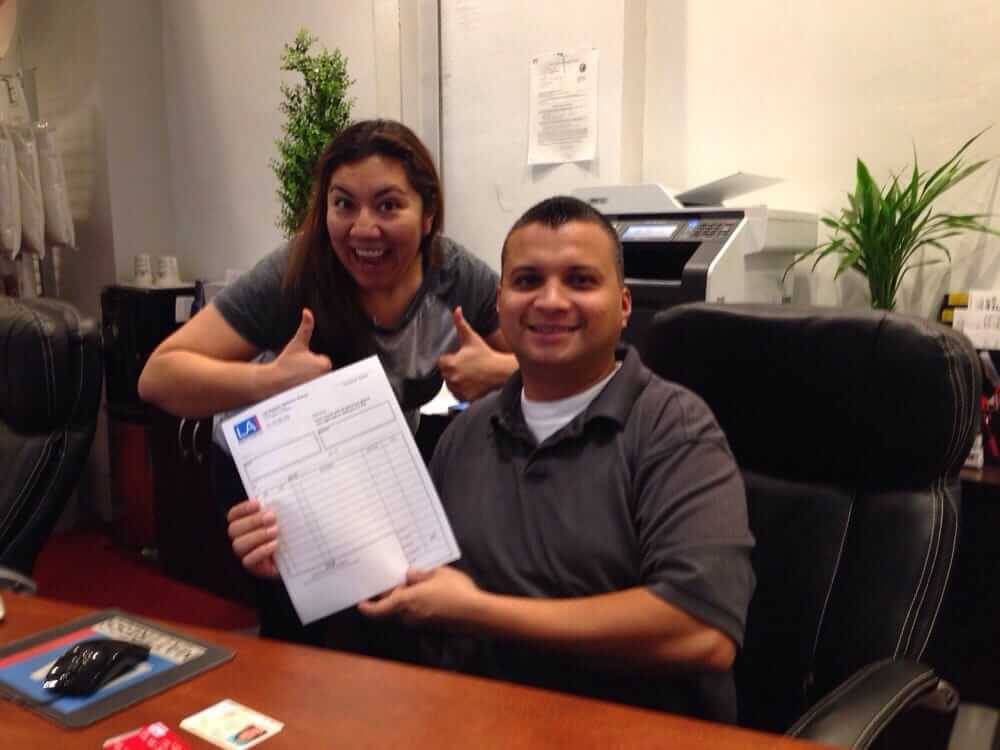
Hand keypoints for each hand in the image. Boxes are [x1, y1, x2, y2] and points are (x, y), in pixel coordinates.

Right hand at [226, 498, 279, 578]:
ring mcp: (244, 554)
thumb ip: (275, 511)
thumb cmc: (286, 535)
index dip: (242, 508)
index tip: (258, 503)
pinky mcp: (253, 567)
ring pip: (238, 545)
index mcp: (243, 524)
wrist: (296, 557)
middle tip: (271, 517)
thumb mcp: (281, 521)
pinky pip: (248, 560)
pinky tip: (274, 544)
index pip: (233, 515)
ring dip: (257, 535)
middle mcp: (240, 538)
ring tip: (275, 531)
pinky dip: (261, 551)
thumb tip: (277, 499)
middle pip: (234, 529)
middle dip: (252, 521)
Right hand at [271, 308, 332, 389]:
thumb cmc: (284, 362)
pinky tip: (299, 388)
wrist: (272, 381)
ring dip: (310, 380)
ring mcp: (320, 389)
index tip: (301, 363)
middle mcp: (325, 378)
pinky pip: (317, 392)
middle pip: (322, 371)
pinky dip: (311, 391)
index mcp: (324, 364)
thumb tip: (307, 311)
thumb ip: (306, 327)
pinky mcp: (315, 398)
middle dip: (312, 371)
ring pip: (318, 380)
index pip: (323, 361)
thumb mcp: (297, 343)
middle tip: (299, 371)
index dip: (311, 360)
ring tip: (297, 379)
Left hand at [358, 566, 482, 628]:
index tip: (361, 604)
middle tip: (390, 583)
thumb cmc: (455, 591)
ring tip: (410, 584)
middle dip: (387, 599)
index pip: (377, 610)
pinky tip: (424, 593)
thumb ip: (419, 575)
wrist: (475, 614)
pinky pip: (414, 615)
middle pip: (389, 610)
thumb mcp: (436, 574)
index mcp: (404, 602)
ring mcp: (420, 623)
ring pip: (402, 613)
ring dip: (401, 602)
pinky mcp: (431, 625)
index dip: (367, 608)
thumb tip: (409, 575)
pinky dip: (413, 605)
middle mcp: (408, 616)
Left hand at [437, 307, 500, 401]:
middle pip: (445, 374)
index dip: (450, 358)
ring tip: (469, 374)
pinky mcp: (466, 397)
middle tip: (466, 365)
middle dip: (453, 369)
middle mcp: (452, 378)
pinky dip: (463, 390)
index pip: (441, 361)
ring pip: (451, 385)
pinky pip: (458, 395)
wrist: (500, 371)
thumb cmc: (486, 355)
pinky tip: (472, 383)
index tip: (458, 357)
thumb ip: (461, 324)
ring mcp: (459, 389)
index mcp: (450, 364)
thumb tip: (456, 310)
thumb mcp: (471, 338)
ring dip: (457, 380)